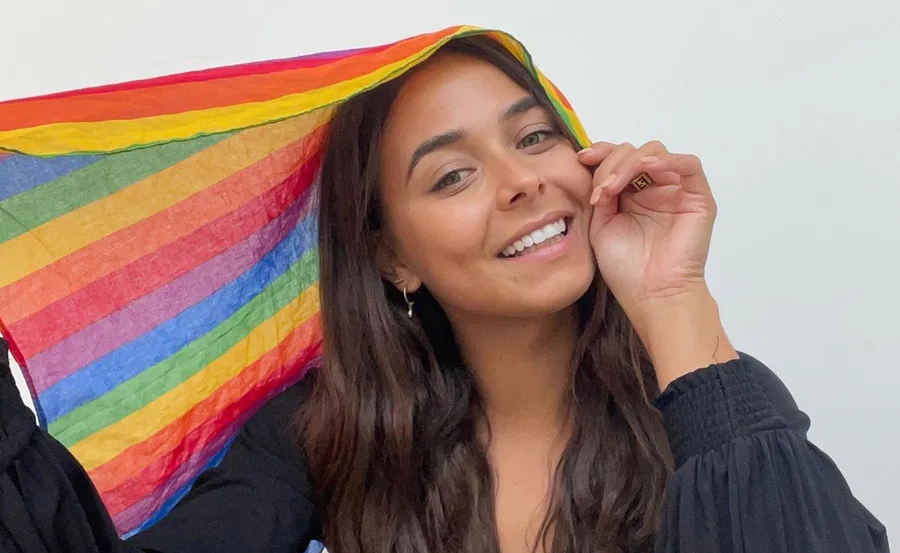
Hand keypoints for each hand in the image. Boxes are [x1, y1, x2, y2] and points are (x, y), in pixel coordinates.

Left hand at [577, 140, 716, 333]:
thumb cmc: (626, 268)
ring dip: (630, 163)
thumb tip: (596, 170)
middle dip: (611, 163)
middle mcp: (653, 188)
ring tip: (613, 187)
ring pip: (655, 153)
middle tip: (599, 189)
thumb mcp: (600, 225)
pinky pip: (689, 165)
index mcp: (630, 194)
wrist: (651, 295)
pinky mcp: (698, 198)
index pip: (617, 159)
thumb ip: (600, 194)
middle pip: (633, 151)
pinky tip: (646, 168)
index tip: (581, 159)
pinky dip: (668, 160)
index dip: (600, 153)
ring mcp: (676, 191)